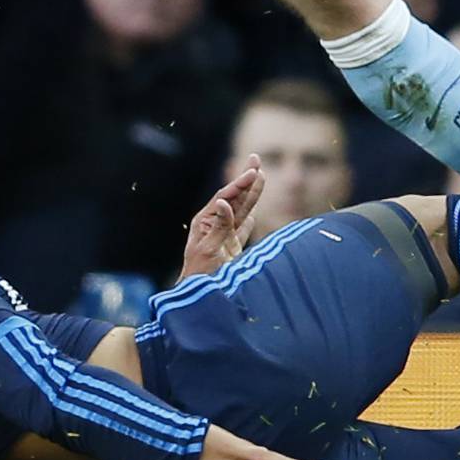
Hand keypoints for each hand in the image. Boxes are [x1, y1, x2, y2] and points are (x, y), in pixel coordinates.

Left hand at [178, 156, 264, 282]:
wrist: (198, 300)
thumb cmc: (201, 276)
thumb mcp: (209, 250)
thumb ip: (220, 226)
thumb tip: (224, 202)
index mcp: (205, 222)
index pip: (225, 197)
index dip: (240, 183)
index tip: (255, 171)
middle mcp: (214, 225)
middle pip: (233, 198)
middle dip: (245, 179)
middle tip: (256, 159)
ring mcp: (224, 236)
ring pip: (242, 210)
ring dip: (251, 193)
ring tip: (260, 175)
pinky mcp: (232, 248)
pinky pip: (244, 227)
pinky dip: (251, 217)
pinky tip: (256, 209)